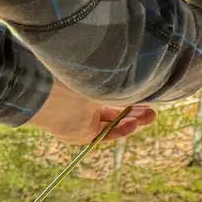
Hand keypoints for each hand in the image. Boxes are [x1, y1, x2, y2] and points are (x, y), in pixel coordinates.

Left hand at [26, 80, 156, 144]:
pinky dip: (120, 130)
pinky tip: (134, 125)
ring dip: (132, 122)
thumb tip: (134, 66)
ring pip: (113, 125)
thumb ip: (114, 76)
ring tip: (151, 116)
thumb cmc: (69, 76)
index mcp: (84, 90)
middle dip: (135, 112)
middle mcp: (83, 106)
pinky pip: (105, 134)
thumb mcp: (97, 74)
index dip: (127, 98)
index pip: (109, 96)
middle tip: (153, 109)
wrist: (49, 92)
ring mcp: (82, 122)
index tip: (144, 95)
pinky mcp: (81, 135)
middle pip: (114, 112)